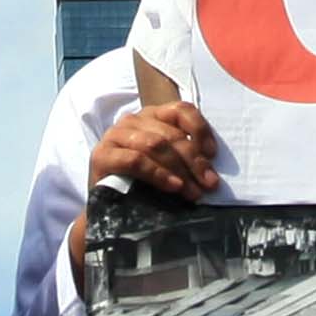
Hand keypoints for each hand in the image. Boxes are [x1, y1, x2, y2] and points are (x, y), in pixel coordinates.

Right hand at [91, 103, 219, 203]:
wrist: (106, 206)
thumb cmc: (141, 183)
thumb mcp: (167, 165)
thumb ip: (184, 158)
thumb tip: (210, 171)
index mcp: (152, 116)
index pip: (181, 110)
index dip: (200, 129)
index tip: (213, 154)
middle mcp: (133, 120)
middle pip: (171, 134)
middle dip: (194, 160)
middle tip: (209, 183)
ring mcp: (115, 135)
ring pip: (155, 144)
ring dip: (179, 169)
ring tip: (193, 191)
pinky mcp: (102, 155)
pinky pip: (135, 160)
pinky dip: (158, 174)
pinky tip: (173, 186)